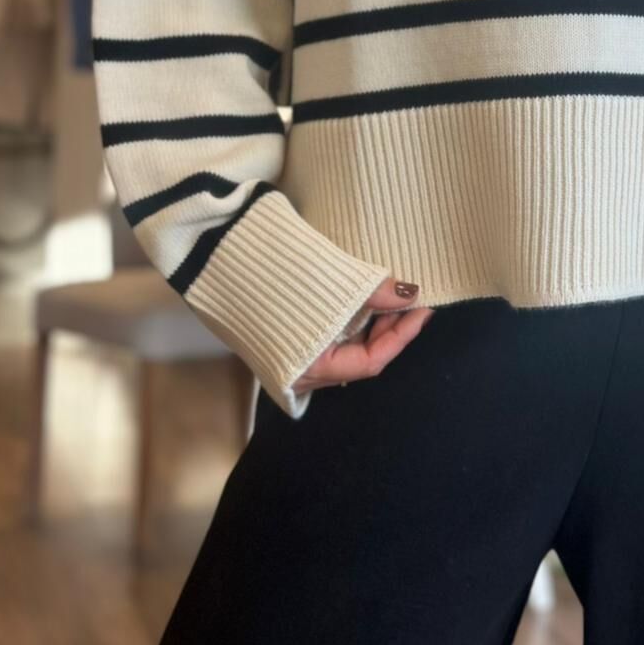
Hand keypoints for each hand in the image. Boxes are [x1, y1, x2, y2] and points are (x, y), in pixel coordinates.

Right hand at [291, 277, 434, 395]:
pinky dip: (353, 319)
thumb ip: (371, 293)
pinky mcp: (294, 342)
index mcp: (311, 369)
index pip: (371, 361)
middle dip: (390, 326)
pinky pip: (333, 337)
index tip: (423, 310)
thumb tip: (408, 293)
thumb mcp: (329, 288)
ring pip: (348, 346)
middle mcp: (305, 373)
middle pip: (361, 355)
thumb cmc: (279, 284)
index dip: (401, 335)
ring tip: (393, 295)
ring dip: (373, 321)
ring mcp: (298, 360)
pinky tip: (367, 298)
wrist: (220, 271)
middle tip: (412, 299)